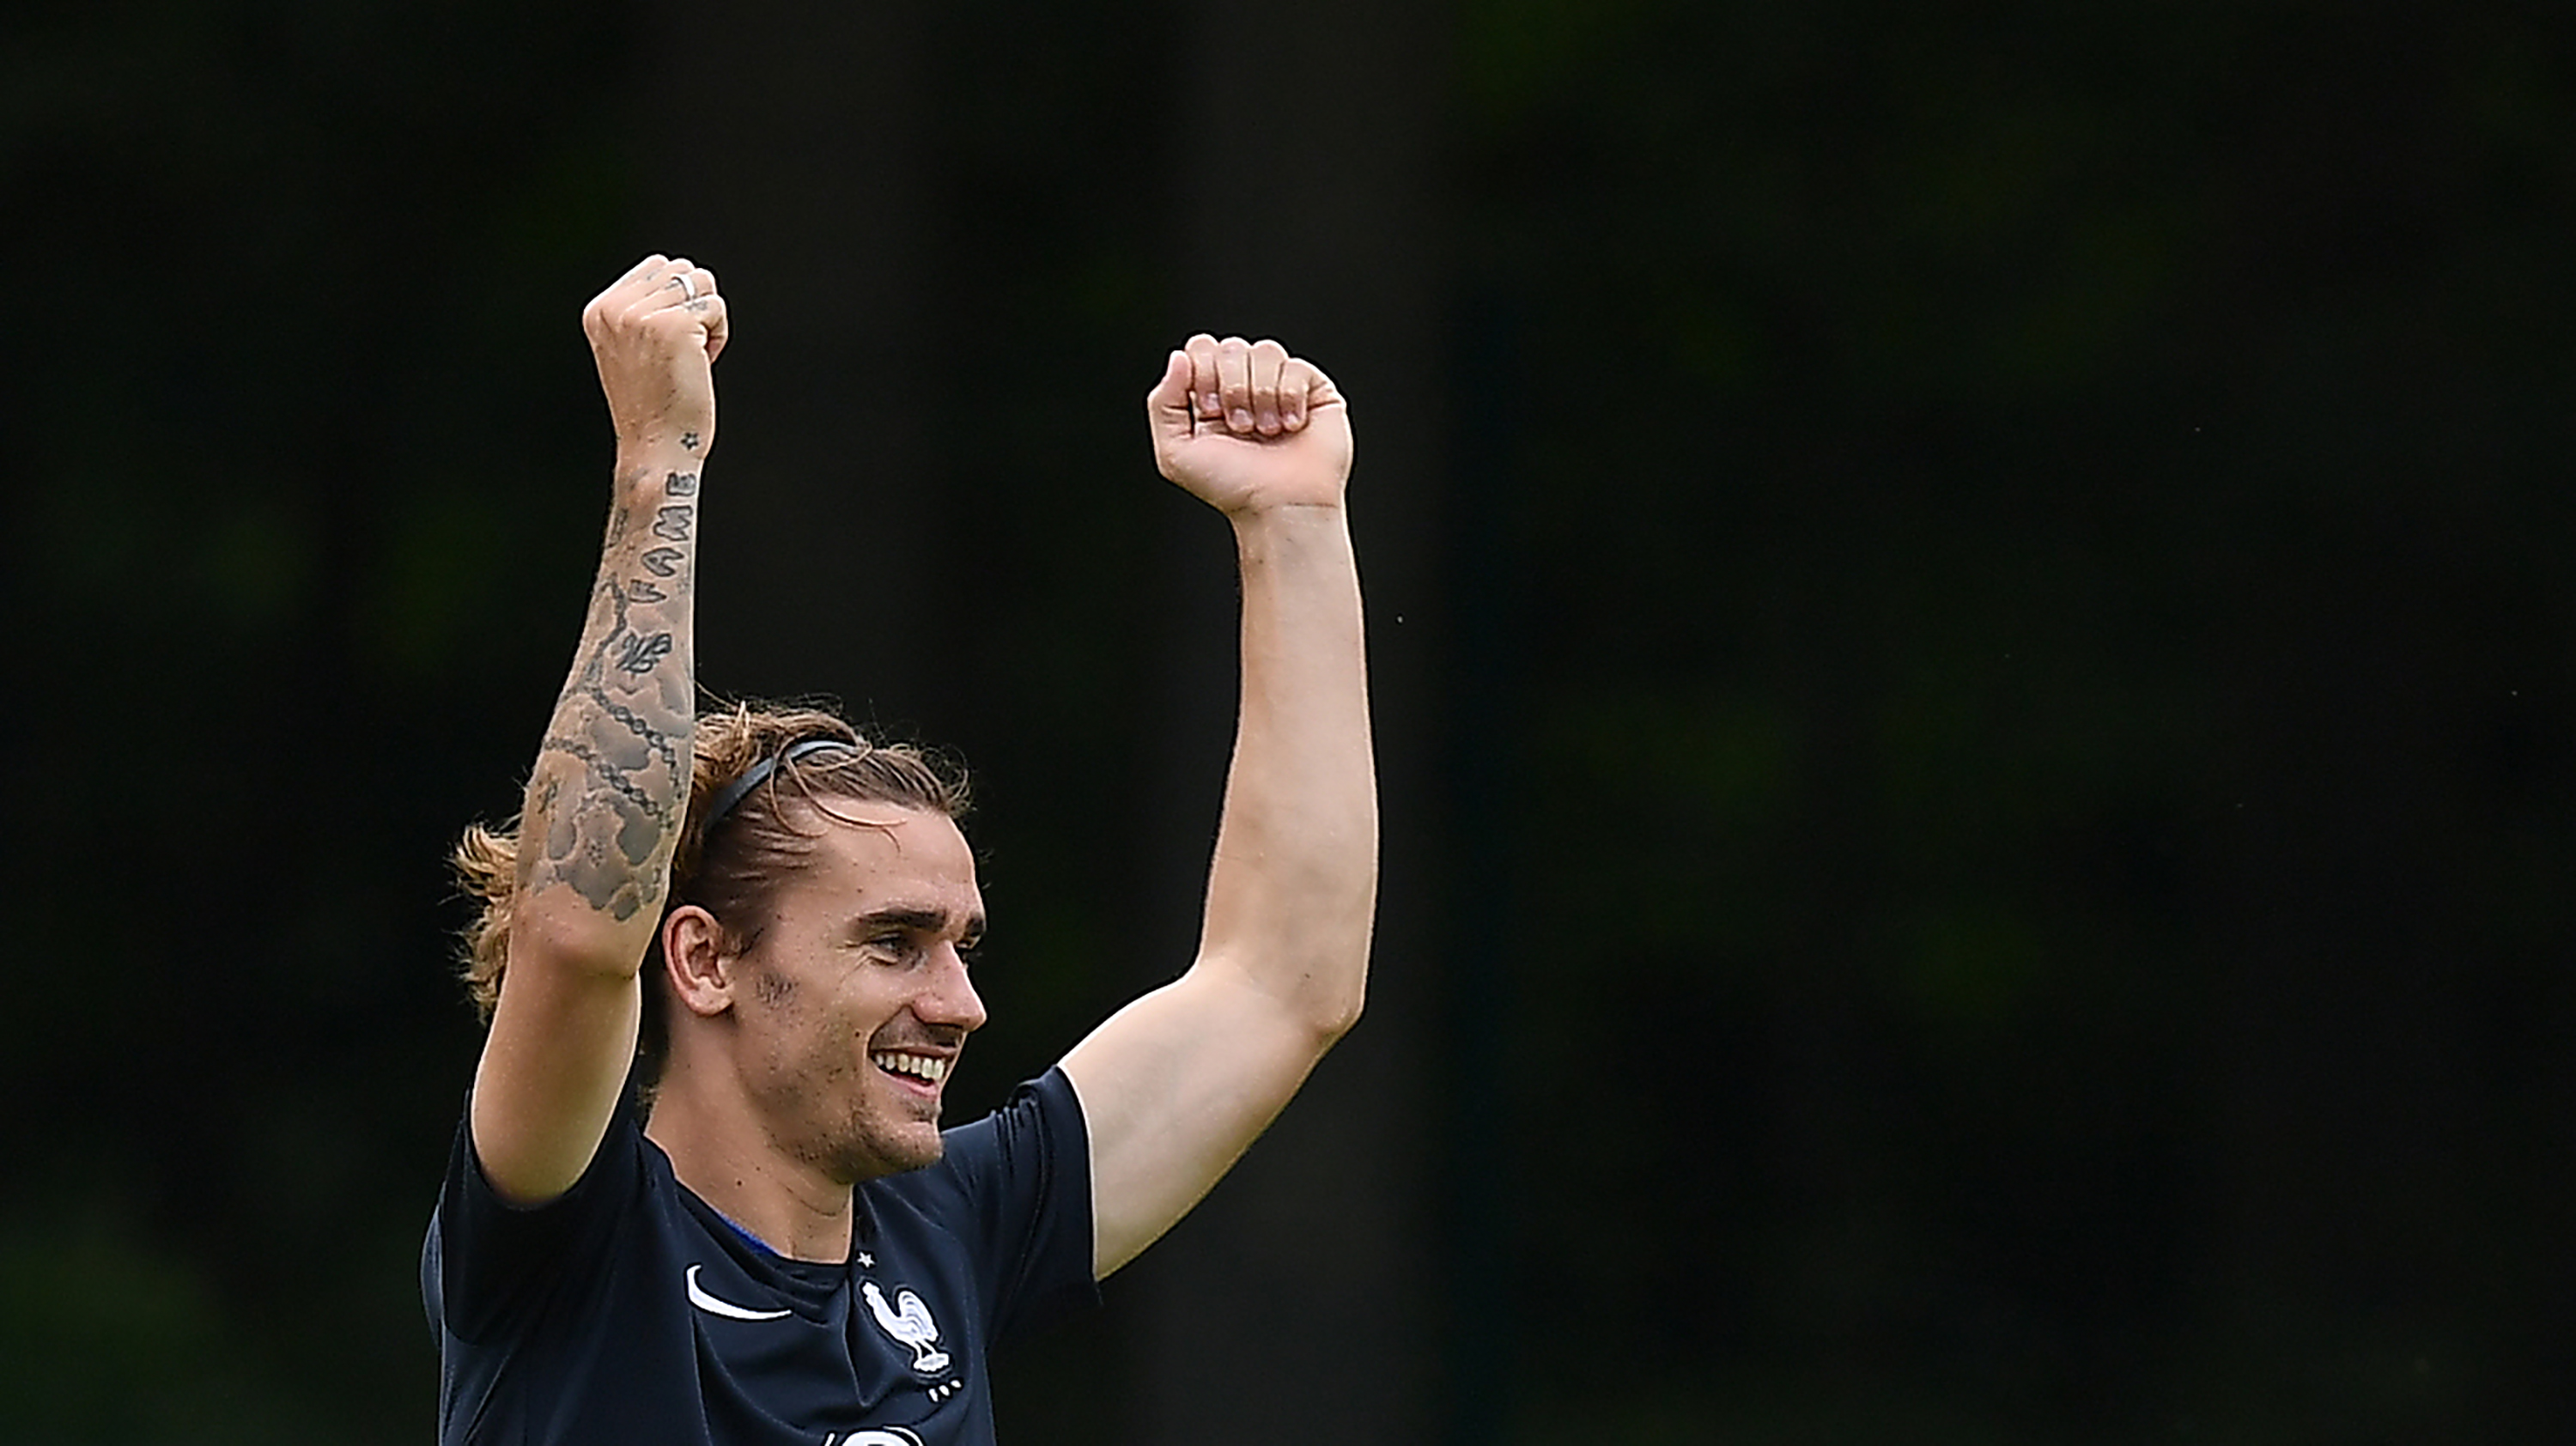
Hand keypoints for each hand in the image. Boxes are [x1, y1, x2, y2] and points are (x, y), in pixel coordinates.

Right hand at [582, 254, 728, 458]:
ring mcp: (642, 315)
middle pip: (682, 269)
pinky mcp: (674, 325)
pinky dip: (720, 335)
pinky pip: (716, 306)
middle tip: (683, 352)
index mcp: (600, 310)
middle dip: (694, 306)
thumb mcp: (631, 348)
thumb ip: (642, 308)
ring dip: (708, 319)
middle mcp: (616, 308)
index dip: (677, 301)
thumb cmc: (654, 403)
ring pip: (702, 283)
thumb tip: (681, 272)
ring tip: (692, 356)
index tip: (668, 342)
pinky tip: (703, 363)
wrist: (656, 446)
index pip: (658, 266)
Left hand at [1147, 335, 1350, 515]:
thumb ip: (1163, 402)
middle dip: (1231, 386)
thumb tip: (1179, 358)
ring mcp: (1280, 386)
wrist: (1277, 506)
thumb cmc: (1231, 488)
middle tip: (1239, 426)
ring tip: (1265, 431)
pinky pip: (1296, 366)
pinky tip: (1291, 425)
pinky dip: (1289, 398)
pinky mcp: (1314, 390)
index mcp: (1211, 394)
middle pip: (1230, 346)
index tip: (1209, 411)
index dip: (1202, 371)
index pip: (1201, 348)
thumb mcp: (1174, 453)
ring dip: (1260, 394)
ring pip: (1264, 350)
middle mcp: (1245, 386)